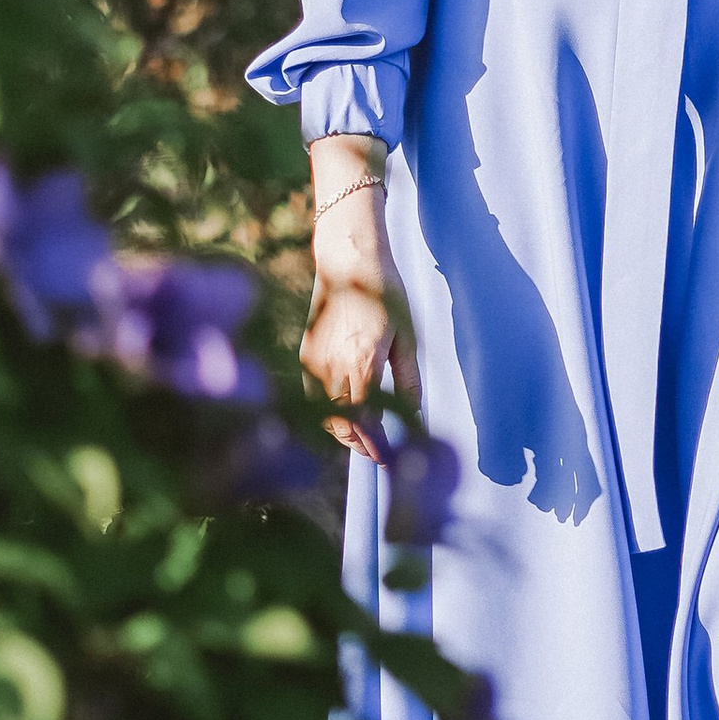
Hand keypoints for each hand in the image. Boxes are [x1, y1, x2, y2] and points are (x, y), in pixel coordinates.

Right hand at [300, 154, 415, 460]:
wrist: (347, 259)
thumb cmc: (385, 294)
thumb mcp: (407, 336)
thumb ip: (409, 379)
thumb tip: (413, 416)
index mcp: (364, 362)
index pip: (366, 423)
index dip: (377, 446)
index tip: (390, 460)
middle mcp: (334, 366)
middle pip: (342, 425)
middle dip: (361, 445)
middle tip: (380, 454)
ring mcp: (314, 362)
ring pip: (324, 415)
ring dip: (344, 432)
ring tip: (365, 438)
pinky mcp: (304, 356)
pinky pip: (314, 397)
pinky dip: (329, 413)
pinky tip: (346, 413)